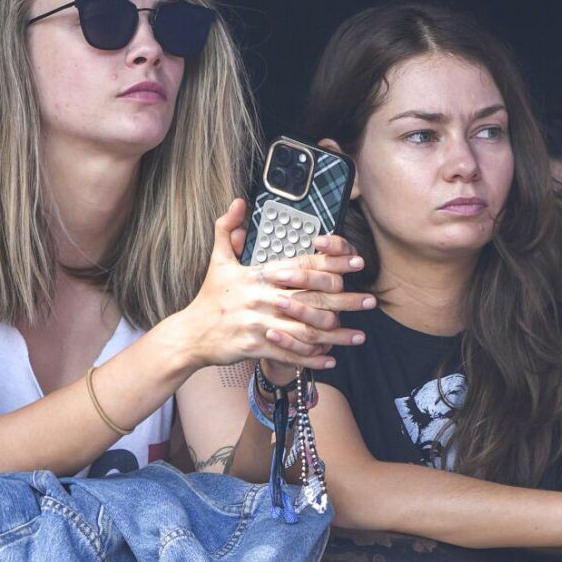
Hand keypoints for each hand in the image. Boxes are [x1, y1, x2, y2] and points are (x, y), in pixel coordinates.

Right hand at [180, 200, 374, 374]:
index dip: (332, 263)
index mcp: (258, 276)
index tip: (356, 262)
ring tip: (359, 335)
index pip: (302, 266)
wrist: (190, 334)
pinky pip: (290, 354)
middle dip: (346, 300)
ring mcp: (259, 324)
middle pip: (313, 298)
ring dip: (336, 334)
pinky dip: (312, 359)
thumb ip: (227, 229)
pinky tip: (331, 359)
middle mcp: (262, 299)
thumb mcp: (217, 260)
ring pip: (306, 330)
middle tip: (370, 300)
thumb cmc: (208, 298)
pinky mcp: (256, 347)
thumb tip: (239, 202)